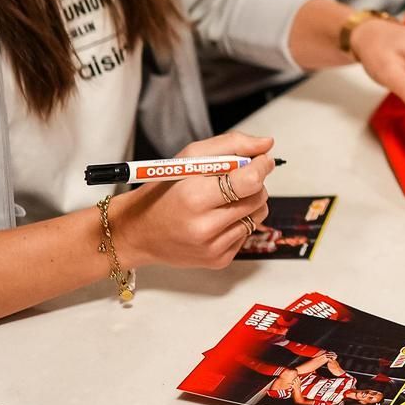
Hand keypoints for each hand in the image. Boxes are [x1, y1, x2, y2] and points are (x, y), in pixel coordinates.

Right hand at [112, 131, 275, 269]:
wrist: (138, 233)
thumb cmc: (163, 191)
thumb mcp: (189, 158)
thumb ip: (231, 145)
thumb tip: (266, 144)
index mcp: (194, 196)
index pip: (249, 181)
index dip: (261, 167)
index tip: (262, 160)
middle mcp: (204, 226)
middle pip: (258, 197)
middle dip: (255, 183)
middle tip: (236, 178)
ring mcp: (212, 247)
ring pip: (258, 215)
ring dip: (249, 202)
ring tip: (224, 199)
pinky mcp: (218, 260)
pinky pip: (247, 233)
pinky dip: (239, 221)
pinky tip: (217, 219)